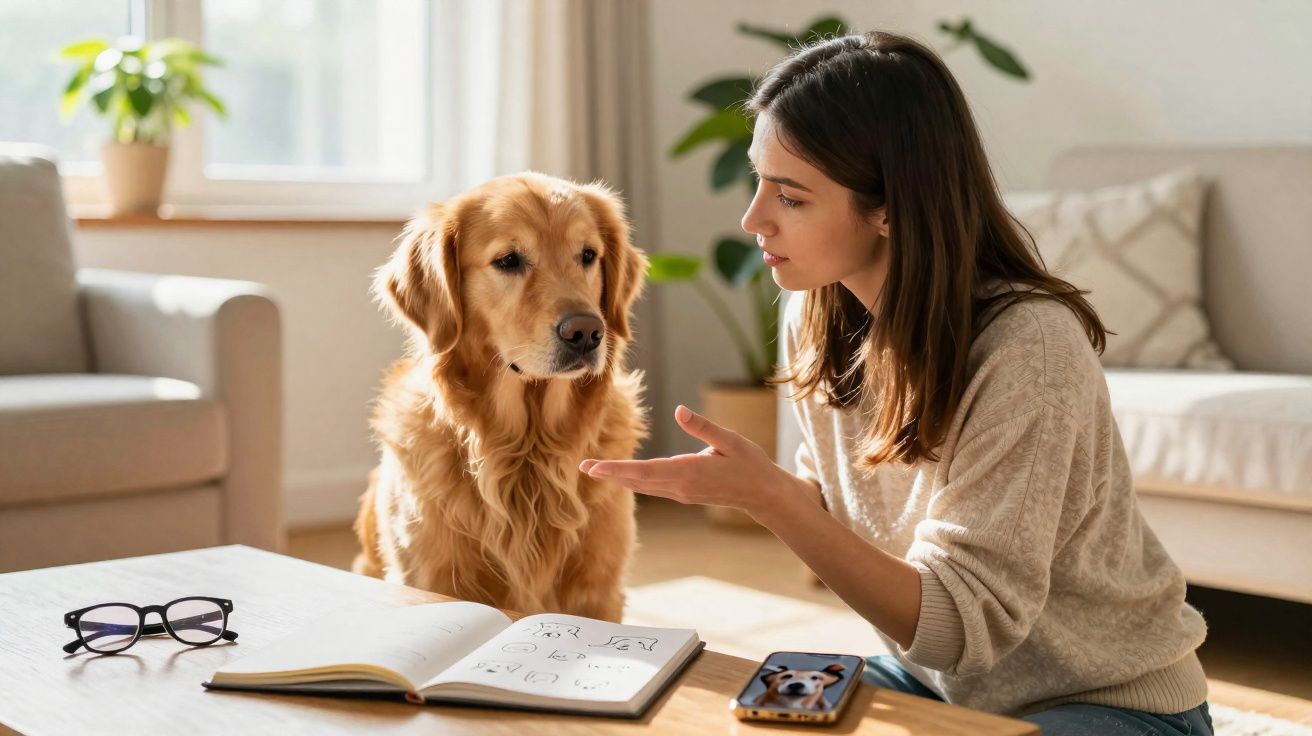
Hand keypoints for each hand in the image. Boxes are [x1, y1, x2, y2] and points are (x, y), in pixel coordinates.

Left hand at [580, 405, 791, 519]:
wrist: (762, 494)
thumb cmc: (750, 464)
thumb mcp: (730, 441)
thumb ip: (703, 427)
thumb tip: (680, 410)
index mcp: (689, 472)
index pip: (644, 471)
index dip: (617, 469)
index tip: (594, 467)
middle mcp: (680, 486)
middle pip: (637, 481)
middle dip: (610, 473)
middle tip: (583, 466)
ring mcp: (681, 493)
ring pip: (643, 485)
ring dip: (619, 477)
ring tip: (596, 469)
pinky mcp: (684, 493)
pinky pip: (653, 487)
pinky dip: (634, 480)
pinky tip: (624, 475)